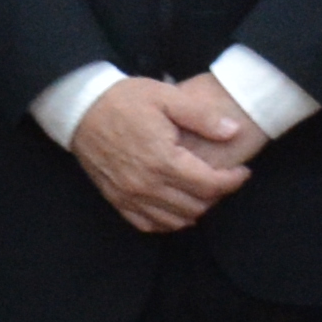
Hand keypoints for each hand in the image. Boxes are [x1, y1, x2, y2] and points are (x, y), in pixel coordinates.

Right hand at [67, 73, 254, 235]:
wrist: (79, 108)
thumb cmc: (124, 99)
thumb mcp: (166, 96)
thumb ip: (202, 117)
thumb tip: (233, 131)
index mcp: (163, 160)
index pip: (210, 185)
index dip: (232, 181)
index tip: (242, 171)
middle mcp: (147, 184)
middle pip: (196, 206)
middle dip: (216, 194)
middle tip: (222, 177)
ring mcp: (130, 195)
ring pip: (176, 220)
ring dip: (195, 209)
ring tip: (201, 190)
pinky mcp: (116, 199)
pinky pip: (149, 224)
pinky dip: (168, 221)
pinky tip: (175, 207)